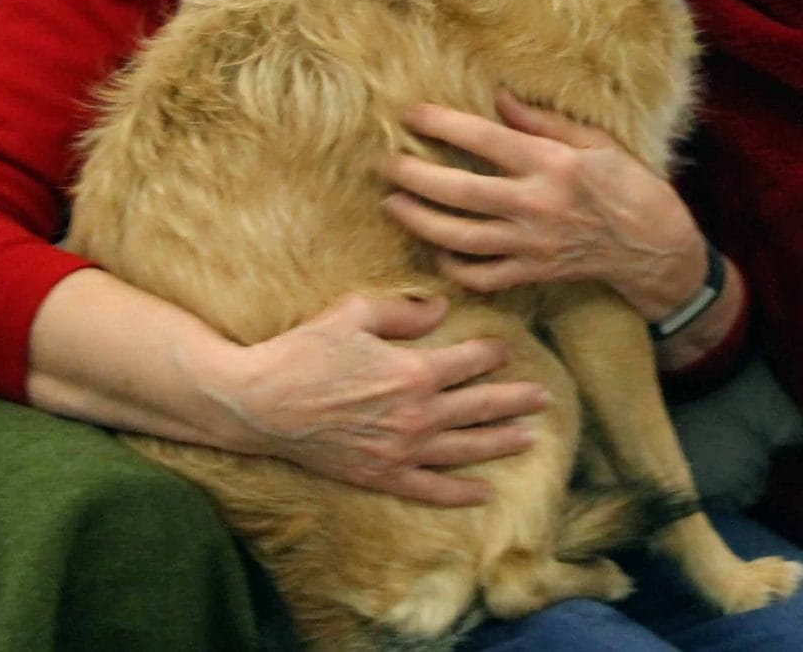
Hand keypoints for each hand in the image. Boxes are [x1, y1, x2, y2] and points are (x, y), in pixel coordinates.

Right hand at [203, 292, 547, 505]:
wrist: (256, 403)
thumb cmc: (302, 351)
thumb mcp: (354, 313)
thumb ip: (403, 310)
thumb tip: (440, 309)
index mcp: (414, 372)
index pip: (470, 361)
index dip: (493, 353)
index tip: (508, 349)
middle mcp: (415, 415)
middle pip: (481, 407)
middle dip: (517, 401)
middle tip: (546, 398)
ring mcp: (399, 450)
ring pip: (464, 448)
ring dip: (500, 443)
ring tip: (532, 439)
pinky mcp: (378, 475)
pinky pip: (428, 489)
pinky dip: (458, 493)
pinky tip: (484, 493)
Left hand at [383, 91, 708, 322]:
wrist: (654, 247)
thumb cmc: (631, 186)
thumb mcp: (597, 143)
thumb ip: (544, 123)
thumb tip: (499, 99)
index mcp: (553, 165)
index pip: (484, 139)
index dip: (442, 124)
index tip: (410, 113)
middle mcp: (536, 205)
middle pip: (458, 192)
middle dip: (413, 176)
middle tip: (385, 163)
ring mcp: (530, 244)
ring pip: (459, 237)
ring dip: (419, 221)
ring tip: (393, 204)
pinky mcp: (531, 273)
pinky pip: (480, 276)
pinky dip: (451, 265)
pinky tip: (437, 248)